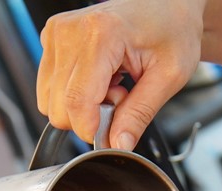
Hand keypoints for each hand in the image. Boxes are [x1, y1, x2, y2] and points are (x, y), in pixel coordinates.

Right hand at [37, 0, 205, 149]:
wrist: (167, 4)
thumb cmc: (172, 28)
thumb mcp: (168, 76)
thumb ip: (140, 114)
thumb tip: (118, 145)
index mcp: (100, 35)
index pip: (77, 102)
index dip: (92, 129)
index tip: (113, 133)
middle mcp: (70, 31)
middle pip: (58, 107)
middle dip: (90, 116)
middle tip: (122, 97)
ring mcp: (56, 33)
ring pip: (49, 101)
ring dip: (81, 106)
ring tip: (113, 85)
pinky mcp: (51, 38)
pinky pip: (50, 87)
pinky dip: (74, 92)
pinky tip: (101, 77)